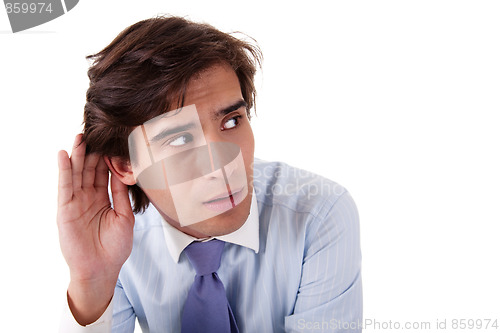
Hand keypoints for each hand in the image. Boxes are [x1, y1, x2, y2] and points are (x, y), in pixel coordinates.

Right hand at [57, 134, 134, 323]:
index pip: (104, 173)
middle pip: (89, 169)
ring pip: (76, 174)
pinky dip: (64, 170)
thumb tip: (124, 172)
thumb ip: (121, 194)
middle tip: (95, 132)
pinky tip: (64, 154)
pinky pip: (64, 186)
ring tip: (80, 136)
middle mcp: (88, 198)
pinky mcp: (65, 209)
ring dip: (77, 155)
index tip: (112, 140)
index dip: (106, 158)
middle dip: (91, 151)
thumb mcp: (125, 217)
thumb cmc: (115, 247)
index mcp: (103, 199)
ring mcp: (76, 202)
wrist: (102, 269)